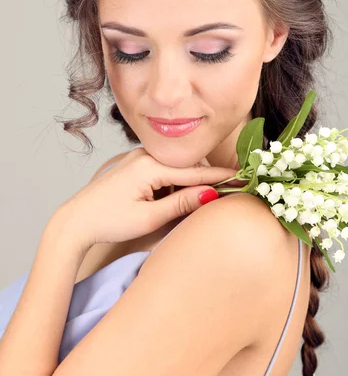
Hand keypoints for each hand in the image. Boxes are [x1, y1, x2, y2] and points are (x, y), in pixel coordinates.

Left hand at [56, 147, 240, 249]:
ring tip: (178, 209)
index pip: (196, 173)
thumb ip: (181, 204)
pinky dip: (171, 184)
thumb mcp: (149, 217)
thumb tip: (211, 194)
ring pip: (176, 170)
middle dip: (201, 184)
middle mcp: (146, 154)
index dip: (222, 178)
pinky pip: (163, 170)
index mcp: (150, 165)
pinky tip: (164, 201)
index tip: (244, 179)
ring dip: (184, 186)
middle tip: (217, 201)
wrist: (76, 220)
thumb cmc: (109, 221)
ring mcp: (139, 157)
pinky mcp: (135, 163)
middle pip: (188, 168)